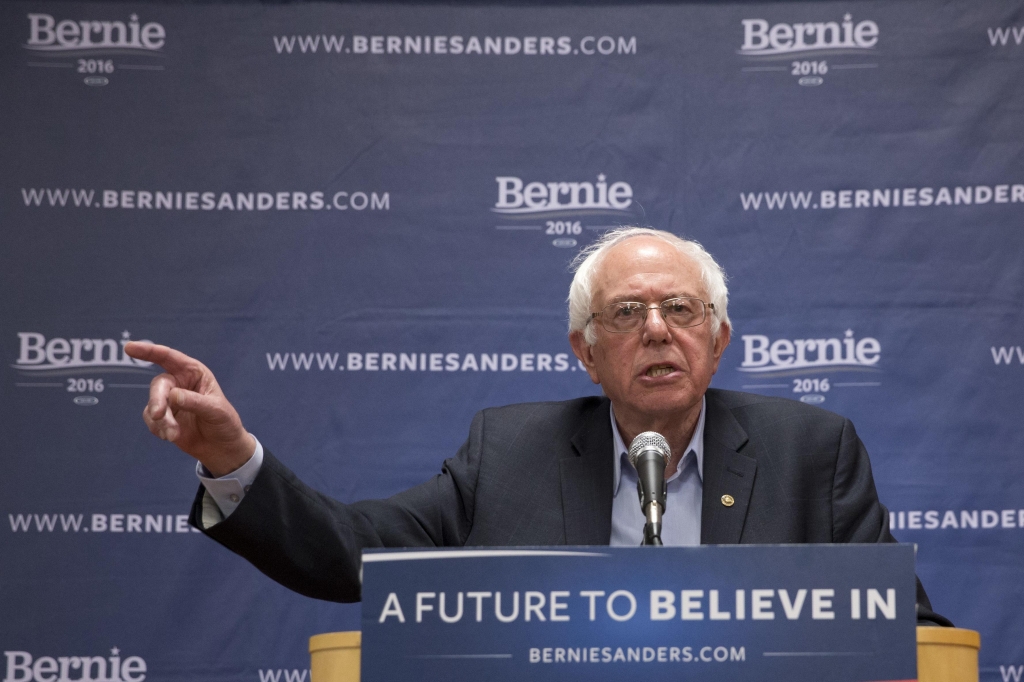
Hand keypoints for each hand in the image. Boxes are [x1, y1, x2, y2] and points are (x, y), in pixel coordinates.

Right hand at [125, 341, 255, 476]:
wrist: (221, 447)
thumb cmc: (224, 423)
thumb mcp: (215, 410)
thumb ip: (194, 402)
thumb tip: (172, 395)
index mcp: (193, 372)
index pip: (169, 357)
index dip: (149, 351)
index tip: (130, 348)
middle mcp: (179, 383)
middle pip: (159, 385)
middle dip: (157, 400)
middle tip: (158, 415)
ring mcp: (169, 401)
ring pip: (153, 404)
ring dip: (161, 420)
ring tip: (173, 435)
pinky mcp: (163, 418)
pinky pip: (151, 420)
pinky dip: (158, 428)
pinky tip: (170, 437)